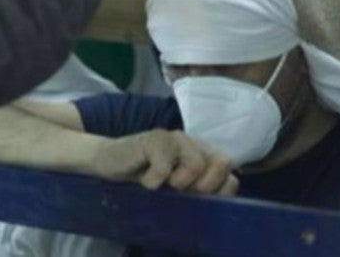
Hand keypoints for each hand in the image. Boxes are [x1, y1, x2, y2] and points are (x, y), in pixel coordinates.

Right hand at [90, 129, 237, 195]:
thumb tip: (218, 201)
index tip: (198, 200)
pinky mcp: (154, 138)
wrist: (109, 161)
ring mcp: (175, 138)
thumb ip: (199, 193)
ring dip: (178, 183)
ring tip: (159, 185)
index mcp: (203, 156)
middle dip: (204, 187)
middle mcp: (193, 144)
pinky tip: (144, 179)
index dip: (219, 191)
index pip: (230, 174)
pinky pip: (164, 167)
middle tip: (179, 192)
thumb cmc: (145, 178)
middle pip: (221, 163)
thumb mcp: (175, 191)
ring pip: (196, 164)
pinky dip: (153, 181)